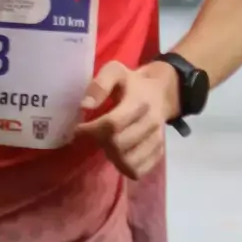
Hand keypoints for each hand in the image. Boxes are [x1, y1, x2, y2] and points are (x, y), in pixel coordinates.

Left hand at [76, 58, 179, 178]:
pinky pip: (139, 170)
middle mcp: (151, 123)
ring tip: (107, 144)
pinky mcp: (159, 152)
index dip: (91, 130)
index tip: (79, 129)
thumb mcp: (115, 71)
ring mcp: (157, 140)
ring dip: (111, 157)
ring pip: (128, 162)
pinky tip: (119, 154)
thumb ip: (99, 85)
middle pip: (119, 145)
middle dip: (99, 142)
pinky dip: (124, 167)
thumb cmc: (132, 82)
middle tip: (93, 135)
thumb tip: (84, 106)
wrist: (162, 92)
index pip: (112, 124)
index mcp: (139, 101)